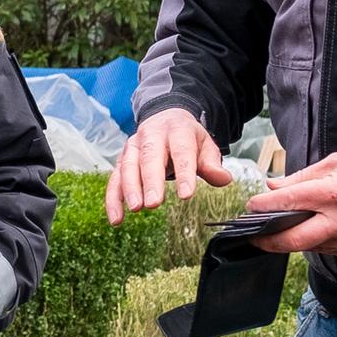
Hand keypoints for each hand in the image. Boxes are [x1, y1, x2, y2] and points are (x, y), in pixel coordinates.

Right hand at [105, 108, 232, 223]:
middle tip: (154, 203)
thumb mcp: (204, 144)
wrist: (165, 118)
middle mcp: (151, 135)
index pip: (181, 152)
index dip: (184, 173)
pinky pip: (115, 178)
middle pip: (150, 157)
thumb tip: (223, 179)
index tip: (187, 195)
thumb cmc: (187, 137)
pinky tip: (117, 219)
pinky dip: (113, 199)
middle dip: (151, 180)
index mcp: (177, 130)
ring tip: (136, 208)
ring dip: (130, 188)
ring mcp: (134, 146)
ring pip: (128, 166)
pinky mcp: (122, 159)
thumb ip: (211, 163)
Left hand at [246, 149, 336, 256]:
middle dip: (268, 241)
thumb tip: (273, 186)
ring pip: (310, 247)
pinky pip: (329, 250)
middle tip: (253, 237)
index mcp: (334, 192)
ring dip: (293, 241)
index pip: (287, 203)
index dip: (263, 207)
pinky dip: (317, 241)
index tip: (250, 207)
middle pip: (293, 241)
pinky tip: (316, 229)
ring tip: (283, 229)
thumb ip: (302, 177)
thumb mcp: (336, 162)